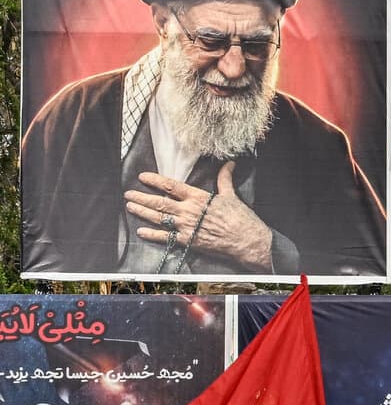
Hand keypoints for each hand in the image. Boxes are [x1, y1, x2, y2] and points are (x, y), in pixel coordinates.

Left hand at [127, 161, 273, 268]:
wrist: (247, 240)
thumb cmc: (241, 218)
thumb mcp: (232, 195)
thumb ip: (224, 179)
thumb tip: (229, 164)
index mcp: (198, 197)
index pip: (171, 186)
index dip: (155, 180)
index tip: (143, 177)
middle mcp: (189, 210)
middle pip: (159, 202)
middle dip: (142, 197)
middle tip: (129, 194)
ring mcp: (187, 226)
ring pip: (158, 218)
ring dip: (142, 212)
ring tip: (131, 206)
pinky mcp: (188, 241)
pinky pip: (165, 237)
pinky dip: (152, 234)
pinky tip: (141, 231)